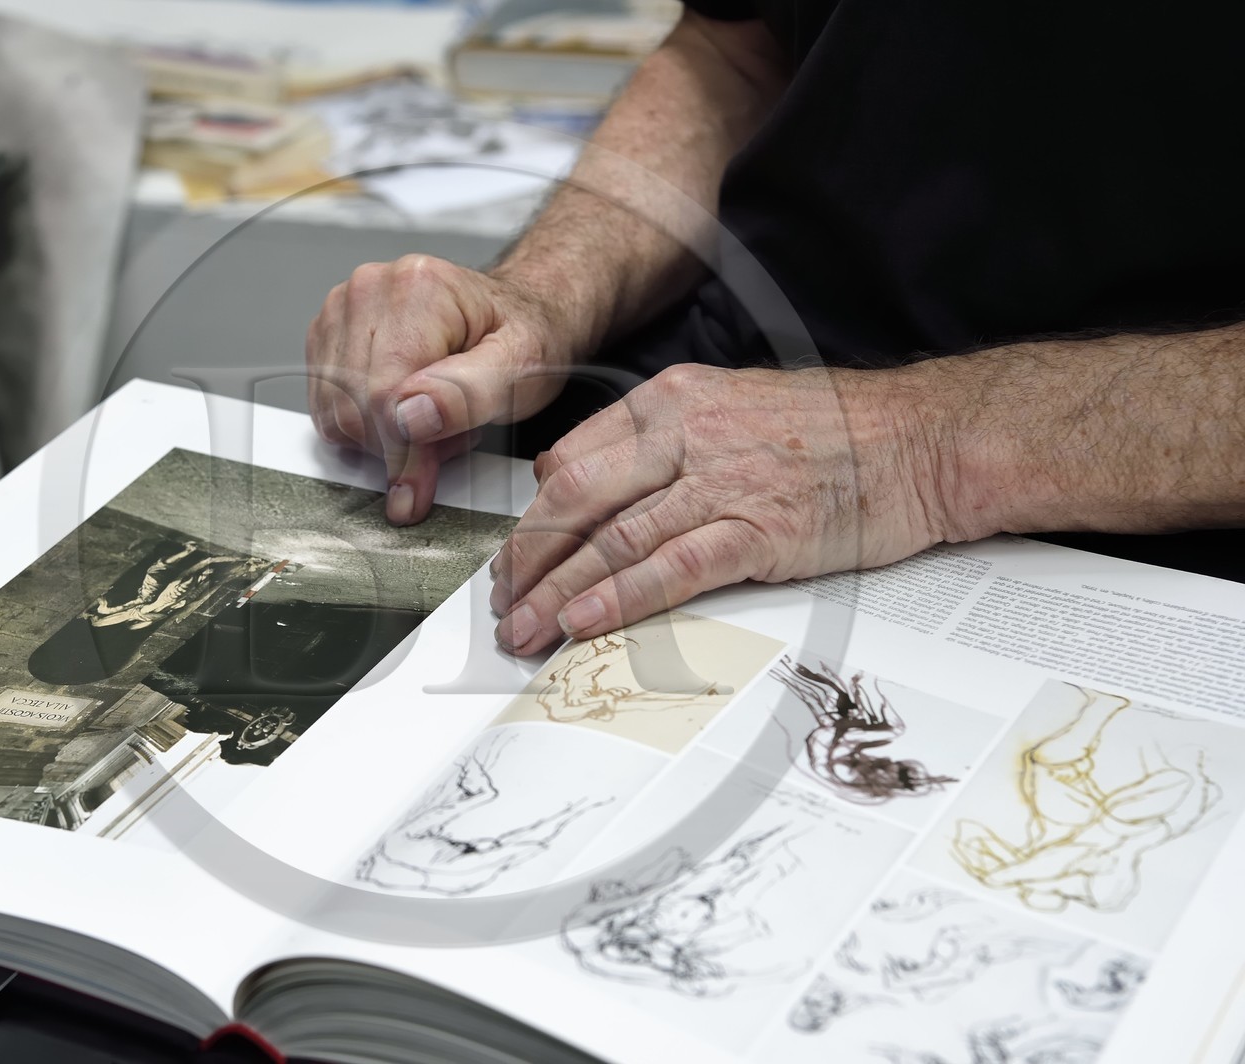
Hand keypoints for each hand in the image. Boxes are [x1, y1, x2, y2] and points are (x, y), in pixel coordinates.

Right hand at [305, 254, 578, 524]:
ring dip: (382, 438)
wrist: (516, 313)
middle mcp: (371, 290)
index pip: (384, 393)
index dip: (401, 454)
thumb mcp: (521, 367)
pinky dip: (365, 427)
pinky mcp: (329, 334)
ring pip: (334, 413)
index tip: (417, 493)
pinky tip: (407, 413)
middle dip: (399, 444)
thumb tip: (411, 417)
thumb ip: (468, 394)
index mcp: (418, 289)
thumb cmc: (522, 335)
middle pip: (353, 407)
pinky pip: (327, 409)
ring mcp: (343, 309)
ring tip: (435, 421)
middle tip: (451, 438)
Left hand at [488, 363, 949, 654]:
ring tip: (523, 630)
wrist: (924, 439)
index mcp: (671, 401)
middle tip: (502, 601)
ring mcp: (723, 480)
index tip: (515, 559)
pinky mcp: (760, 529)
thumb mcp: (730, 412)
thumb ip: (660, 446)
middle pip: (574, 498)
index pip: (570, 459)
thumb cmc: (834, 433)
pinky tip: (582, 625)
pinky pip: (670, 568)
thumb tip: (586, 487)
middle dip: (527, 558)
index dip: (533, 518)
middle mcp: (686, 432)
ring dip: (557, 591)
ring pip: (612, 537)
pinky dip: (617, 600)